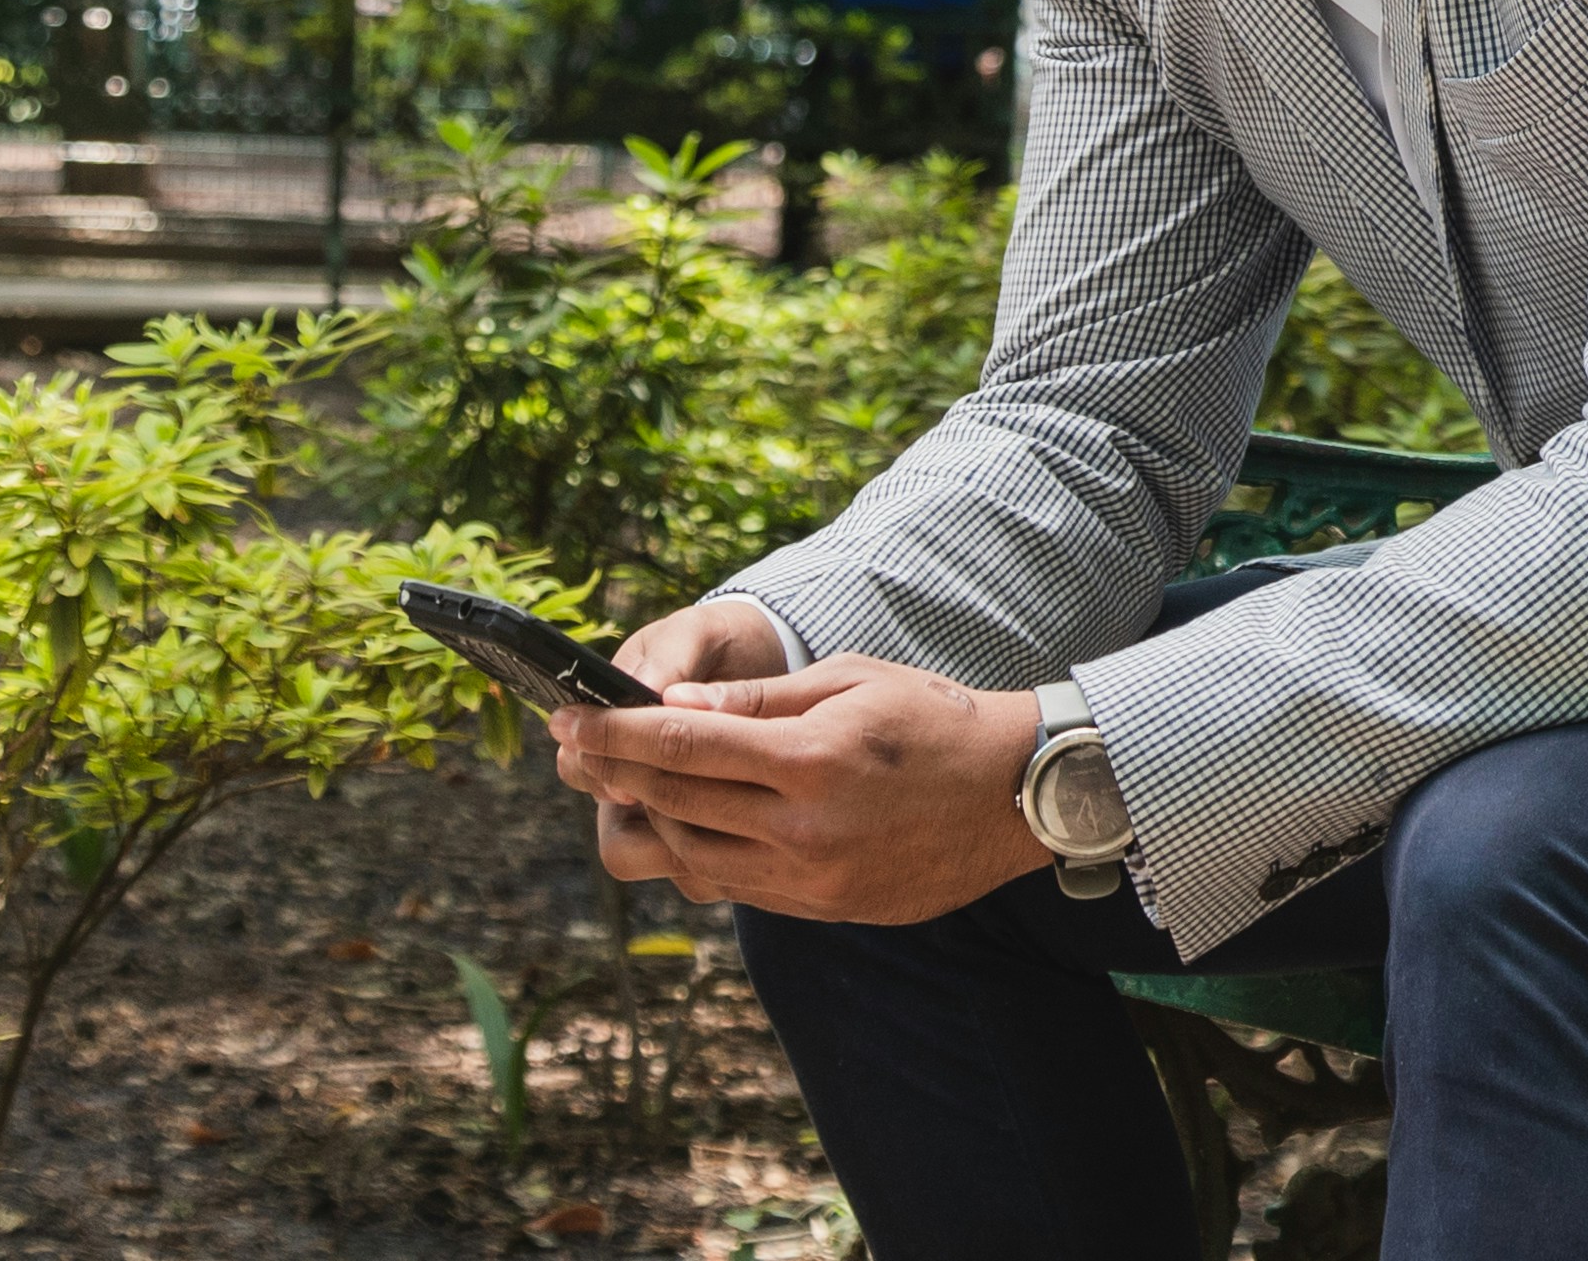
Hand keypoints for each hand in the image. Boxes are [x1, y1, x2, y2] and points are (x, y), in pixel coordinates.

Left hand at [552, 652, 1049, 923]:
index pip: (683, 744)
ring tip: (621, 783)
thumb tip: (672, 701)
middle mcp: (804, 830)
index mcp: (810, 761)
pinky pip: (734, 885)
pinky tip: (682, 820)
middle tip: (574, 745)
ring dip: (648, 818)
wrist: (1016, 795)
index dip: (615, 731)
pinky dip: (697, 852)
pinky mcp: (823, 906)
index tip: (571, 718)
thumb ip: (757, 698)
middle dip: (613, 770)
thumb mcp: (849, 680)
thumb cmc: (934, 718)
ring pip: (693, 856)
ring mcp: (812, 879)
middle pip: (674, 801)